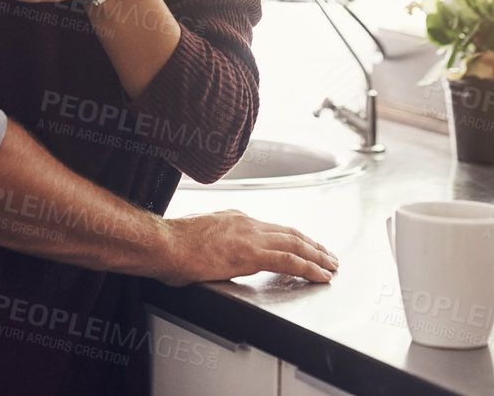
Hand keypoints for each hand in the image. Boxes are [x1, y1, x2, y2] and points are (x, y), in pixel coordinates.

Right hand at [154, 210, 337, 285]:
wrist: (162, 243)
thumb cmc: (170, 244)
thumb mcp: (197, 236)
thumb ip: (213, 243)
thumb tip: (214, 255)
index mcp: (234, 218)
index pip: (272, 228)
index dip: (293, 237)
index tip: (304, 245)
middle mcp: (246, 223)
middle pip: (290, 233)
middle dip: (312, 244)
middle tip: (328, 255)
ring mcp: (250, 236)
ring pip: (296, 244)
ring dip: (317, 256)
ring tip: (331, 266)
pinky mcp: (250, 254)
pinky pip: (289, 261)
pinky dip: (309, 267)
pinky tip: (320, 275)